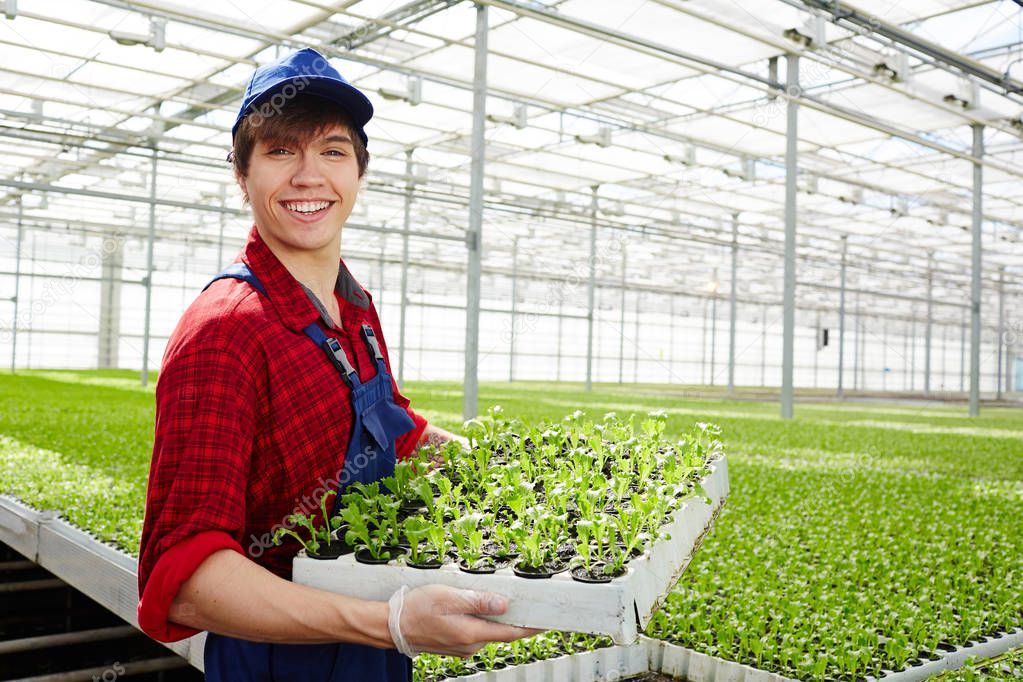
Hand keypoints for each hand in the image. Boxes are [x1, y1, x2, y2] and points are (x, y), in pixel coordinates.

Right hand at [388, 584, 541, 657]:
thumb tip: (504, 604)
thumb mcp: (448, 597)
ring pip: (489, 631)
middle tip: (527, 600)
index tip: (548, 621)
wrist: (392, 625)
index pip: (511, 632)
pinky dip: (482, 621)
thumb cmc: (416, 609)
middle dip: (515, 617)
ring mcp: (463, 647)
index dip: (532, 627)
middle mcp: (470, 645)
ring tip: (497, 598)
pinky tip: (476, 607)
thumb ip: (478, 600)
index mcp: (471, 633)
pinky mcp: (457, 645)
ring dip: (495, 618)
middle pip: (502, 631)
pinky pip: (477, 632)